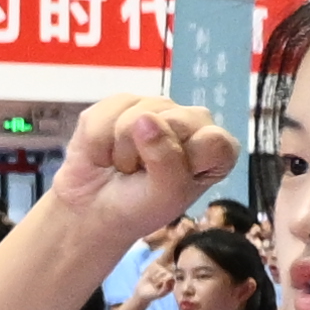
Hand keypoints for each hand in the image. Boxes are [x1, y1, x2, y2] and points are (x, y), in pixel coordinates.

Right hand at [44, 91, 239, 237]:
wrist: (94, 209)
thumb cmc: (139, 207)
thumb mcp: (163, 197)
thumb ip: (166, 161)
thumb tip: (145, 119)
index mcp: (215, 147)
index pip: (215, 141)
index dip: (185, 162)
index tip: (169, 181)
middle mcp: (192, 121)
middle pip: (176, 122)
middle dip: (149, 156)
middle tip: (142, 174)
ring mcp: (157, 106)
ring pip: (137, 116)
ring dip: (122, 151)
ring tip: (124, 165)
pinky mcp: (121, 101)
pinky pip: (106, 114)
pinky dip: (99, 142)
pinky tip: (105, 153)